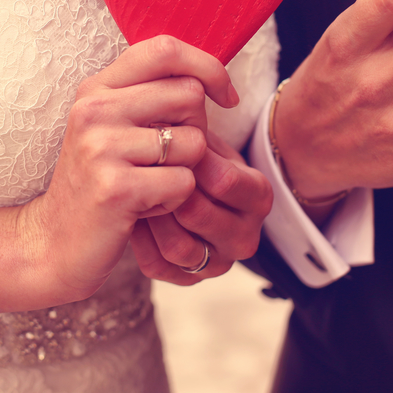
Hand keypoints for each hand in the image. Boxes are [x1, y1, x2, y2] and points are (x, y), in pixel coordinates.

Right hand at [19, 35, 238, 303]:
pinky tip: (144, 208)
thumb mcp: (114, 128)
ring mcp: (101, 147)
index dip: (208, 67)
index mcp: (96, 88)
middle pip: (190, 97)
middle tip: (168, 161)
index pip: (164, 50)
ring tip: (150, 186)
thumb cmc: (99, 183)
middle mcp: (94, 109)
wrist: (53, 243)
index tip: (225, 98)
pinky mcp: (115, 188)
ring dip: (185, 172)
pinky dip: (174, 202)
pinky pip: (183, 183)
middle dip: (197, 131)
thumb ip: (150, 96)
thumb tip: (209, 76)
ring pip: (194, 143)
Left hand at [131, 131, 272, 284]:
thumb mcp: (204, 139)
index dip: (186, 160)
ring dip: (151, 216)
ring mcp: (219, 262)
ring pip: (177, 246)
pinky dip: (141, 240)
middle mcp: (246, 235)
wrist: (179, 192)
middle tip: (139, 168)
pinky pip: (158, 266)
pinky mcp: (190, 279)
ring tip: (135, 192)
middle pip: (197, 214)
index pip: (224, 180)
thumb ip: (193, 129)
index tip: (161, 142)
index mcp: (258, 196)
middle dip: (163, 190)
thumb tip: (164, 114)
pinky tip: (133, 216)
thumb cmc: (191, 158)